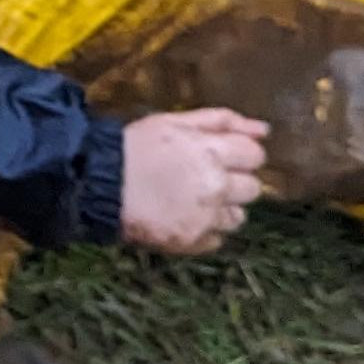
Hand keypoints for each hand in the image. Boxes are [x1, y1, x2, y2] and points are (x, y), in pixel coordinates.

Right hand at [121, 107, 267, 251]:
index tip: (221, 156)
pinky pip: (218, 239)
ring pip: (238, 217)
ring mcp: (206, 217)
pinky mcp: (193, 241)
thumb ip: (223, 122)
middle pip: (252, 188)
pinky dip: (205, 230)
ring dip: (222, 209)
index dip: (240, 155)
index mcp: (213, 152)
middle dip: (234, 182)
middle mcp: (216, 187)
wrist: (99, 183)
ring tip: (192, 200)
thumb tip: (264, 130)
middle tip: (204, 178)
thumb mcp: (176, 122)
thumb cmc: (137, 147)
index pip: (255, 155)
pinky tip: (183, 217)